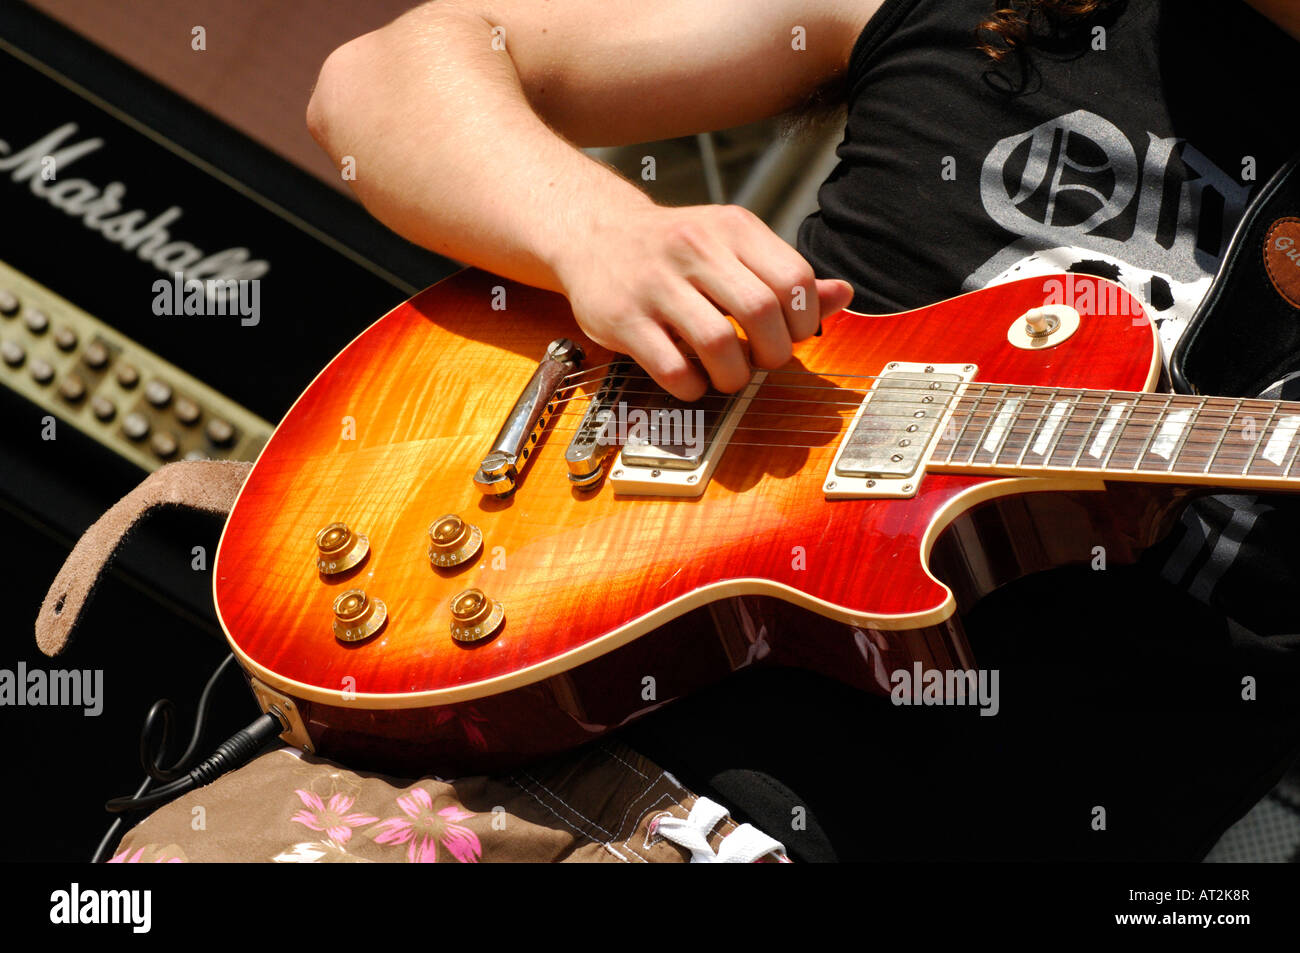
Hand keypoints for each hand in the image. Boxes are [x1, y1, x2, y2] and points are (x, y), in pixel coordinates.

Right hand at [554, 203, 854, 399]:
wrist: (595, 233)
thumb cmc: (675, 248)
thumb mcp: (732, 246)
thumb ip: (784, 275)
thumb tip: (843, 295)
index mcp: (732, 228)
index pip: (794, 279)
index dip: (804, 321)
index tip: (789, 335)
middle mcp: (694, 247)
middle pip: (760, 312)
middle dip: (771, 353)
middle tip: (760, 361)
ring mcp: (654, 283)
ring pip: (717, 343)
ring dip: (733, 376)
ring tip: (727, 376)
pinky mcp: (622, 318)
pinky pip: (670, 367)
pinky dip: (691, 386)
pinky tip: (691, 380)